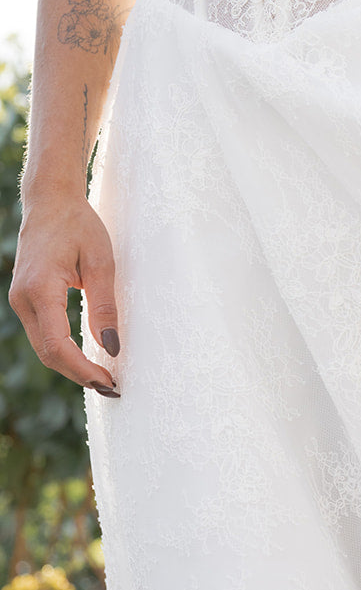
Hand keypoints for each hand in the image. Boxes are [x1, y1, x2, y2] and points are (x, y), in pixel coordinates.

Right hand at [9, 196, 120, 395]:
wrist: (51, 202)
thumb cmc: (78, 225)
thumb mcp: (101, 263)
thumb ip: (104, 306)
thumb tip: (111, 347)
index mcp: (40, 289)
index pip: (57, 345)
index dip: (82, 369)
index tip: (108, 381)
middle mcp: (23, 299)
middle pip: (47, 352)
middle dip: (78, 373)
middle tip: (111, 387)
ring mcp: (20, 300)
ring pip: (43, 346)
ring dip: (70, 365)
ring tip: (102, 376)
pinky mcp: (26, 299)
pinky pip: (42, 333)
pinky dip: (62, 350)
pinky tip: (85, 358)